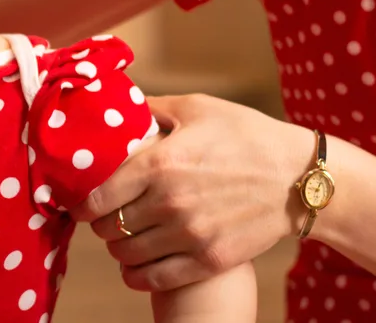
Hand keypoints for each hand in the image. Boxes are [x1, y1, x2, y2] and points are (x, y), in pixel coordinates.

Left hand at [69, 93, 312, 291]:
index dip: (83, 205)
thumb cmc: (246, 135)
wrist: (299, 178)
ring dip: (118, 250)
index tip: (80, 206)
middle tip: (105, 220)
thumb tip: (120, 102)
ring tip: (122, 240)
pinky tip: (135, 268)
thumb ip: (152, 108)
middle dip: (101, 225)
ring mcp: (190, 234)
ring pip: (127, 254)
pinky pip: (155, 278)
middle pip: (109, 228)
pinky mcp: (210, 259)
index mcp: (160, 162)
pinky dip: (137, 276)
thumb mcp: (197, 109)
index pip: (99, 196)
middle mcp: (169, 201)